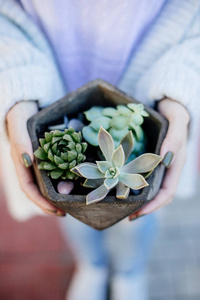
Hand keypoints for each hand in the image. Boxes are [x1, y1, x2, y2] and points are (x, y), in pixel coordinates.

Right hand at [6, 101, 65, 216]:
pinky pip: (55, 170)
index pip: (28, 188)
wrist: (27, 103)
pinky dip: (63, 179)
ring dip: (58, 194)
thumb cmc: (20, 112)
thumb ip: (20, 141)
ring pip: (47, 183)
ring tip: (71, 203)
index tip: (56, 210)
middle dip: (50, 203)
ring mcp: (39, 161)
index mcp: (20, 162)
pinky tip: (74, 183)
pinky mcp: (49, 155)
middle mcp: (29, 164)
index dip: (40, 201)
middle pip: (38, 190)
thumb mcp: (18, 122)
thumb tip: (27, 161)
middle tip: (66, 212)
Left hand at [129, 98, 189, 220]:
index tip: (138, 213)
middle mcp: (167, 167)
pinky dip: (132, 183)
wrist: (169, 102)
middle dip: (143, 207)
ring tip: (119, 204)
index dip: (154, 205)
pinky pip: (141, 174)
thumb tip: (164, 158)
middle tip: (124, 214)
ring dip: (137, 198)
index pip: (167, 192)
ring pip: (148, 186)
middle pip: (157, 194)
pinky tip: (118, 184)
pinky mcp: (148, 158)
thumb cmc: (175, 110)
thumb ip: (174, 138)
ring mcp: (157, 163)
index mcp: (176, 164)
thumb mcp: (178, 119)